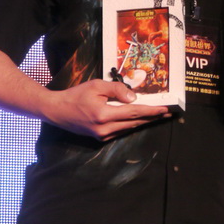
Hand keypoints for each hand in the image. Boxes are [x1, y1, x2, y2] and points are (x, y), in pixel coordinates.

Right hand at [44, 78, 170, 140]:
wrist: (57, 110)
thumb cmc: (76, 95)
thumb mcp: (96, 86)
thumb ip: (117, 90)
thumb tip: (134, 97)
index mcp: (104, 115)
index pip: (134, 113)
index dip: (151, 111)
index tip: (165, 110)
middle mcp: (104, 129)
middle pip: (134, 123)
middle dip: (151, 117)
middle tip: (167, 113)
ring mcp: (102, 136)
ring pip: (128, 128)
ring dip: (143, 121)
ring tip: (157, 116)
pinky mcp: (100, 138)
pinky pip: (120, 130)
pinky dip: (131, 124)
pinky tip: (139, 119)